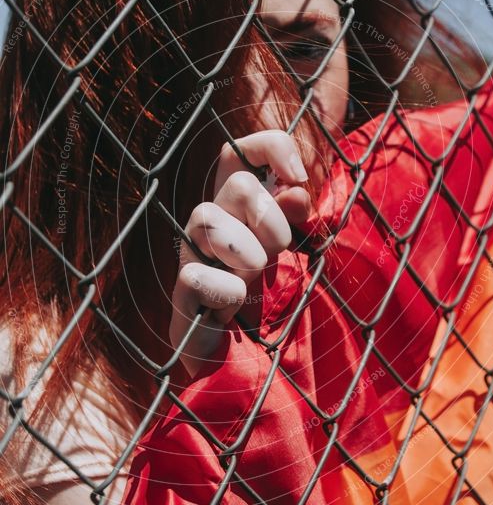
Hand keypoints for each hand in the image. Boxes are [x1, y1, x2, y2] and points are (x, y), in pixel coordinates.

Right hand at [169, 130, 310, 376]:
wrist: (235, 356)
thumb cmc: (262, 297)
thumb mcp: (285, 251)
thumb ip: (292, 217)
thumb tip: (296, 189)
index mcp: (234, 206)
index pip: (237, 153)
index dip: (270, 148)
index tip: (298, 177)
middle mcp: (208, 221)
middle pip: (236, 184)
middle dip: (271, 218)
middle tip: (279, 251)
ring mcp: (190, 254)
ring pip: (208, 218)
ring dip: (248, 251)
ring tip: (254, 276)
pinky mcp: (182, 291)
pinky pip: (199, 276)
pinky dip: (228, 292)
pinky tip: (234, 304)